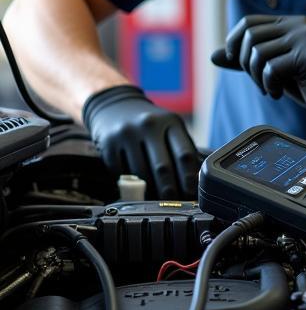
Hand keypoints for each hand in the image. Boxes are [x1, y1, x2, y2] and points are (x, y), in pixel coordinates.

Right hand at [82, 85, 200, 198]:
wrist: (115, 107)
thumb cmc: (150, 123)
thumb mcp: (170, 127)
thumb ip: (181, 148)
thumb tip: (193, 181)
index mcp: (171, 121)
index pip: (184, 154)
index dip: (189, 178)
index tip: (191, 193)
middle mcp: (149, 125)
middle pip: (163, 167)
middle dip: (169, 190)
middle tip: (173, 202)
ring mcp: (127, 133)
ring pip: (141, 173)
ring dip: (149, 191)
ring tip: (156, 200)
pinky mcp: (108, 143)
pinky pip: (121, 173)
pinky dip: (128, 185)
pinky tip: (135, 190)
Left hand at [211, 15, 305, 119]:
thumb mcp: (274, 68)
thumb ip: (246, 60)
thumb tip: (212, 56)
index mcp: (289, 23)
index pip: (248, 23)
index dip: (234, 42)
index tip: (237, 63)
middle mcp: (297, 26)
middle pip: (250, 37)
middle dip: (245, 64)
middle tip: (259, 82)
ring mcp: (304, 39)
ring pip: (258, 53)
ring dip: (257, 78)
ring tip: (271, 88)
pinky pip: (272, 69)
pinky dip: (269, 85)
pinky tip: (280, 93)